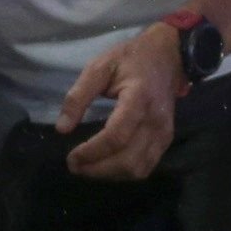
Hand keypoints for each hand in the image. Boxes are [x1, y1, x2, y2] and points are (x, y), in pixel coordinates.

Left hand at [55, 26, 185, 181]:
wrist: (168, 56)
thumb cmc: (131, 58)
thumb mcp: (99, 66)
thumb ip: (78, 96)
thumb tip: (62, 128)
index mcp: (138, 98)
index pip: (116, 136)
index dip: (92, 152)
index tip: (71, 157)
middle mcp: (155, 121)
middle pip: (128, 160)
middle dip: (98, 169)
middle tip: (74, 166)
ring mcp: (164, 133)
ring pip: (138, 169)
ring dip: (110, 174)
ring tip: (88, 168)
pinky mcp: (166, 140)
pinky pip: (146, 166)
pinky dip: (124, 172)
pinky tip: (106, 165)